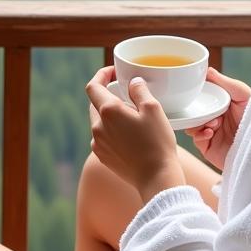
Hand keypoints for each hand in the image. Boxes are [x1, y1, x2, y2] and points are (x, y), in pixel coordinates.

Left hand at [86, 66, 183, 198]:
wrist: (156, 178)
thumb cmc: (157, 142)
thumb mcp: (153, 108)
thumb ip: (139, 90)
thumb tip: (133, 82)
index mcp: (108, 111)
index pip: (93, 86)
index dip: (101, 75)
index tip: (114, 73)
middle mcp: (98, 127)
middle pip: (95, 103)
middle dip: (108, 96)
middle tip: (128, 97)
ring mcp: (98, 144)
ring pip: (99, 121)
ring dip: (111, 115)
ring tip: (132, 118)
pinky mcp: (103, 156)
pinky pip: (102, 137)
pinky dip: (112, 131)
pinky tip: (130, 136)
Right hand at [183, 67, 250, 171]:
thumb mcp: (242, 94)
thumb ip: (224, 82)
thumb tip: (207, 70)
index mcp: (221, 105)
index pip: (202, 97)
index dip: (197, 94)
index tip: (195, 91)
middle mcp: (215, 118)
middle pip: (195, 111)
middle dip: (198, 110)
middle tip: (208, 111)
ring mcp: (212, 134)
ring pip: (192, 125)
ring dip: (199, 122)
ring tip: (214, 123)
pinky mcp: (210, 148)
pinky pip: (196, 140)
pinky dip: (200, 135)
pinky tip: (211, 132)